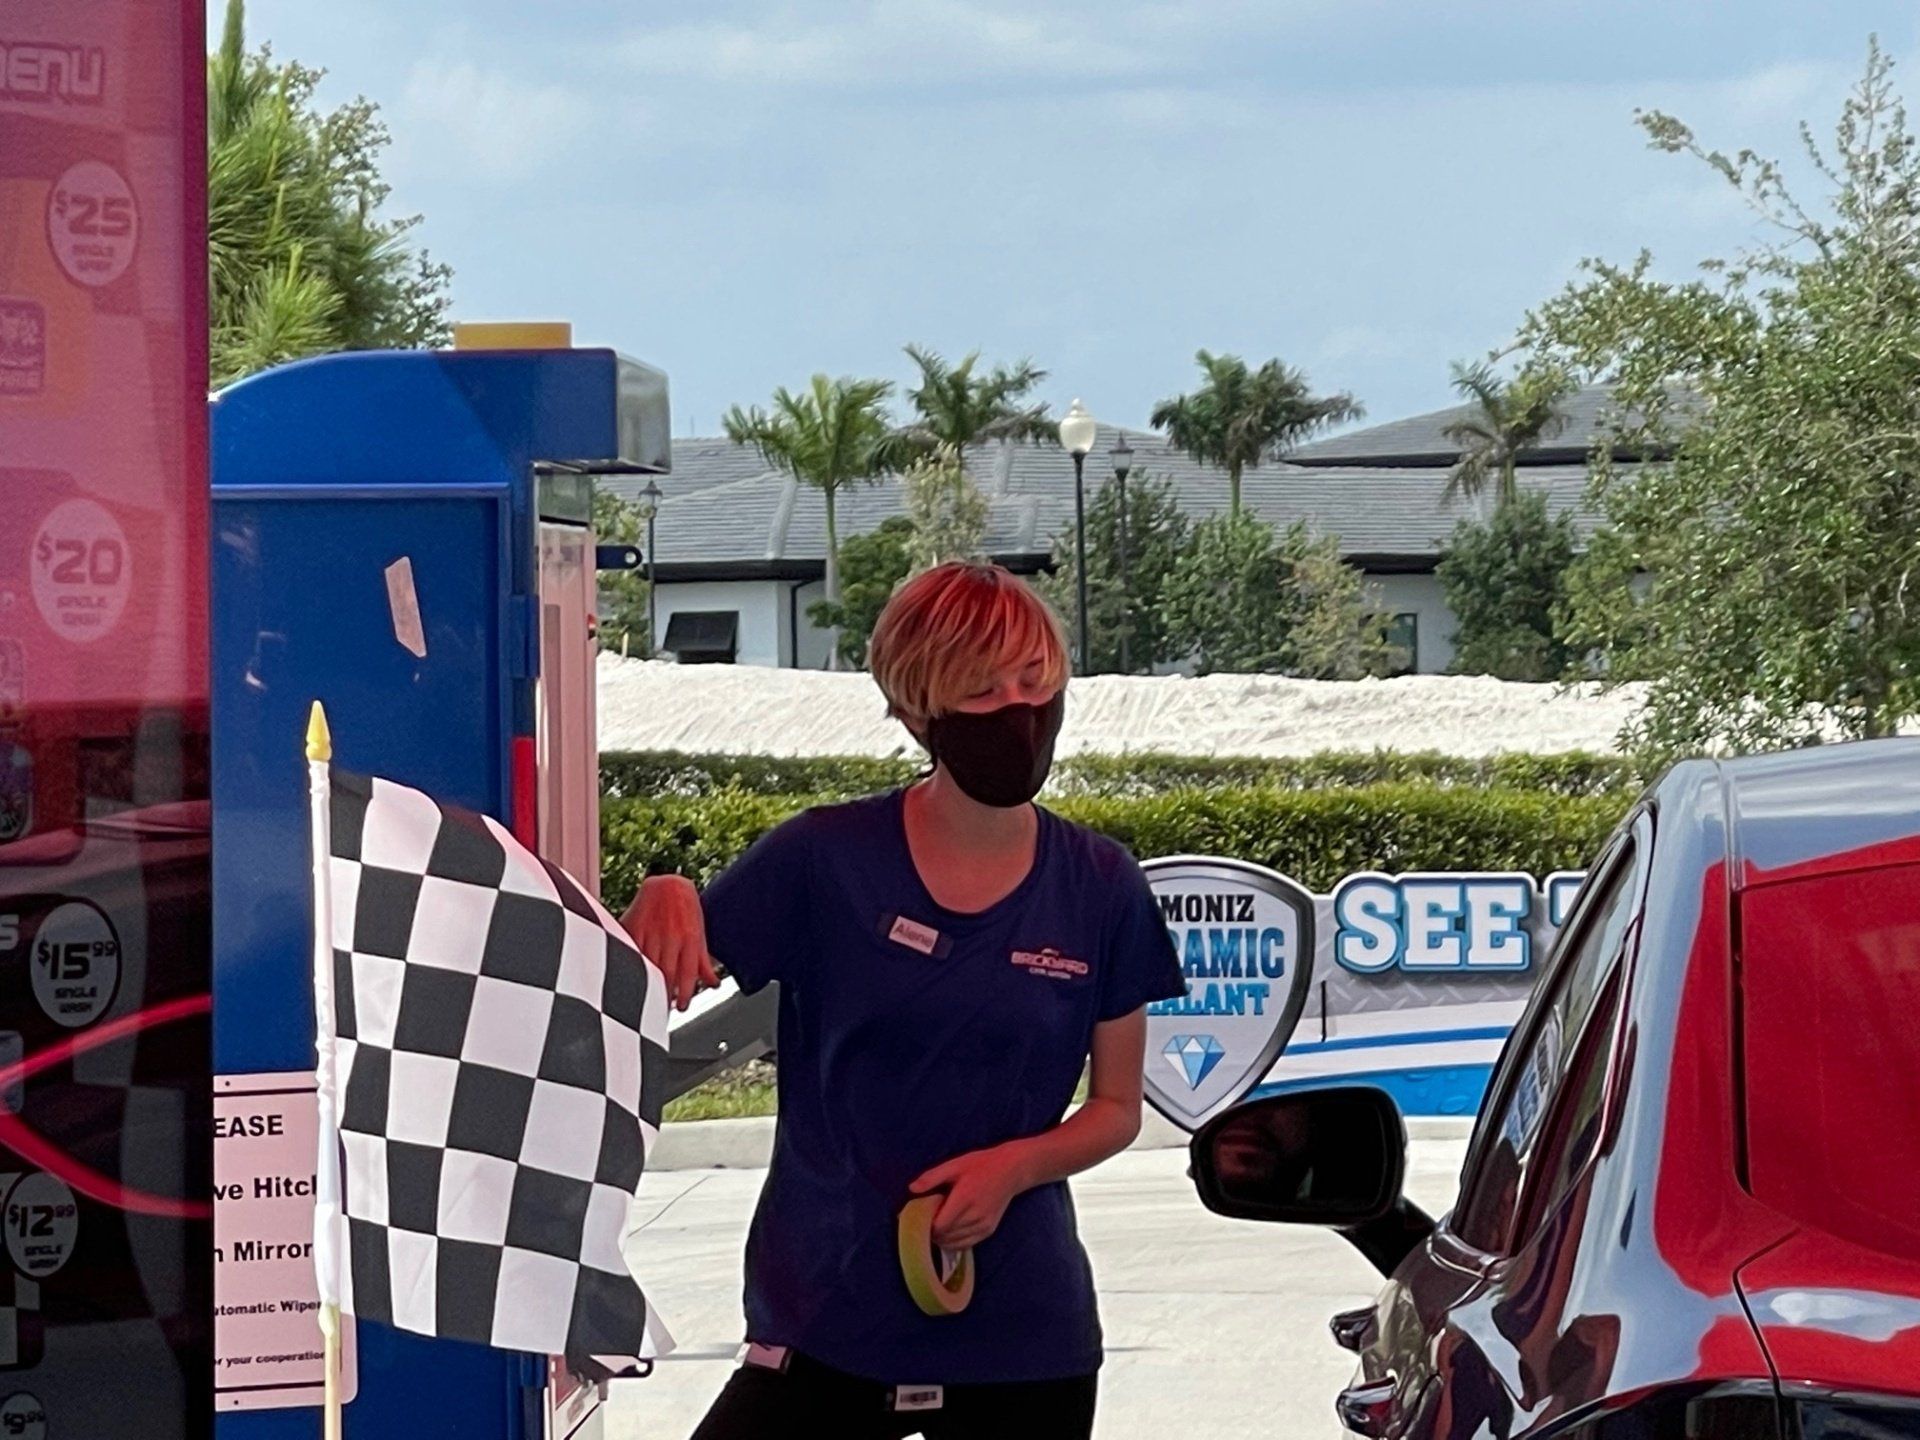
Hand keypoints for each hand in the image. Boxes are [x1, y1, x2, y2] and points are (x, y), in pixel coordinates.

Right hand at [619, 875, 718, 1011]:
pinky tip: (627, 976)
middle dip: (664, 994)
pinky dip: (629, 964)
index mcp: (690, 939)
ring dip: (646, 983)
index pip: (688, 973)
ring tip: (645, 1000)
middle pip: (666, 972)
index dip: (686, 994)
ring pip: (647, 964)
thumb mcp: (700, 935)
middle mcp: (671, 936)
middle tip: (661, 1012)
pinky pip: (630, 948)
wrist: (668, 883)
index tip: (682, 1008)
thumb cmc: (687, 910)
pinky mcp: (634, 926)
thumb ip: (704, 962)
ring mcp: (652, 931)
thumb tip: (713, 985)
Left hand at [908, 1146, 1031, 1250]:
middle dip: (932, 1232)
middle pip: (945, 1237)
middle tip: (926, 1221)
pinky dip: (954, 1242)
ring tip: (937, 1225)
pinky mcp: (989, 1230)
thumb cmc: (980, 1165)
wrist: (1011, 1170)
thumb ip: (932, 1177)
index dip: (926, 1225)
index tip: (921, 1216)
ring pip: (954, 1244)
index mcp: (965, 1198)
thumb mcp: (954, 1165)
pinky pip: (966, 1244)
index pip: (939, 1226)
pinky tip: (949, 1232)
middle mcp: (975, 1216)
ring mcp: (984, 1225)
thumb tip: (911, 1189)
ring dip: (942, 1239)